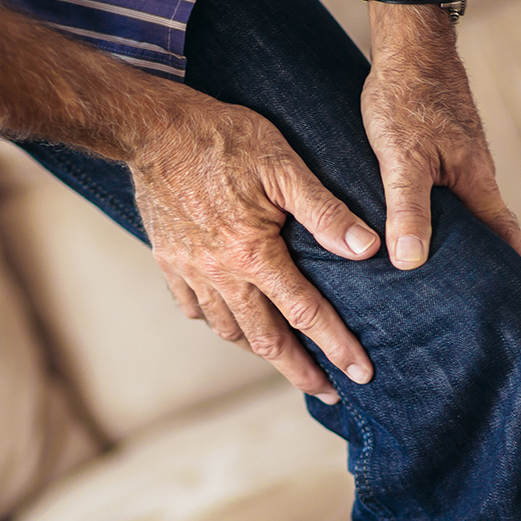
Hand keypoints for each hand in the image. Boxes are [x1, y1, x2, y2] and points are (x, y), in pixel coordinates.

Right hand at [131, 91, 380, 402]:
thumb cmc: (224, 139)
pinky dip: (220, 324)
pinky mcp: (169, 263)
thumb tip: (367, 248)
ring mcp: (191, 273)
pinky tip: (235, 322)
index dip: (337, 347)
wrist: (153, 129)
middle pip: (267, 342)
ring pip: (230, 331)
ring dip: (261, 350)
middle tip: (327, 390)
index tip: (360, 374)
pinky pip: (196, 311)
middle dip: (300, 371)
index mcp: (253, 255)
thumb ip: (326, 211)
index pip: (305, 314)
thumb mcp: (284, 165)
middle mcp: (220, 274)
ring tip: (287, 358)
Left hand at [361, 4, 520, 270]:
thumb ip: (408, 209)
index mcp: (477, 183)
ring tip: (450, 271)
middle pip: (489, 227)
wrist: (410, 43)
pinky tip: (423, 221)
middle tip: (484, 299)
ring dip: (463, 237)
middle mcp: (476, 173)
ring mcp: (461, 158)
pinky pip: (447, 188)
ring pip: (466, 207)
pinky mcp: (442, 145)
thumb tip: (411, 262)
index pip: (505, 237)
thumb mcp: (402, 159)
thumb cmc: (406, 97)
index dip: (514, 268)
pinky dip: (442, 211)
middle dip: (489, 261)